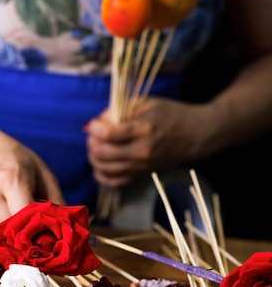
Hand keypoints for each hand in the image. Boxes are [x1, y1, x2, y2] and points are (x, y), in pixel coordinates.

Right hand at [0, 126, 64, 227]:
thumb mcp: (40, 171)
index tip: (50, 238)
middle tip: (37, 229)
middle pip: (13, 229)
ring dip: (11, 228)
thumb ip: (56, 200)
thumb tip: (69, 227)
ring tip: (12, 205)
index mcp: (10, 178)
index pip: (25, 217)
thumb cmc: (13, 158)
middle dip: (27, 232)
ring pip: (0, 232)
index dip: (38, 231)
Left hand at [86, 97, 213, 187]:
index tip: (94, 123)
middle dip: (92, 142)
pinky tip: (100, 165)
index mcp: (144, 129)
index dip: (95, 128)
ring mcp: (142, 166)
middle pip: (103, 153)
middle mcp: (142, 151)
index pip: (109, 134)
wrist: (195, 135)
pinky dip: (102, 176)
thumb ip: (121, 109)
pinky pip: (115, 183)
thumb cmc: (171, 115)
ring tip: (96, 146)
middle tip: (93, 134)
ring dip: (94, 157)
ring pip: (106, 169)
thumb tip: (99, 121)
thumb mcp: (147, 103)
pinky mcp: (142, 175)